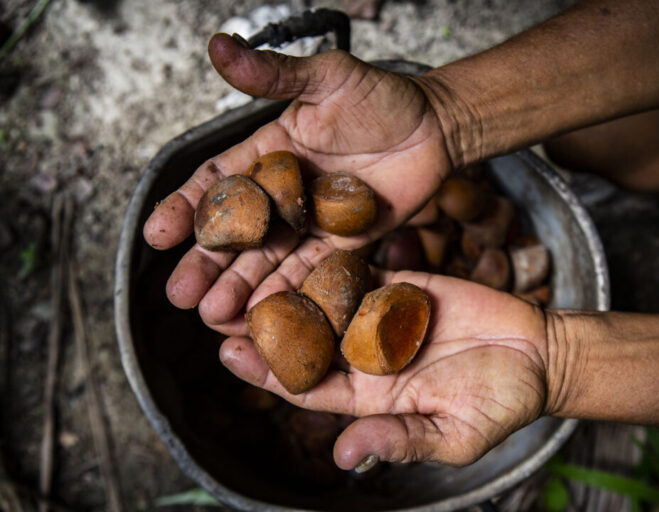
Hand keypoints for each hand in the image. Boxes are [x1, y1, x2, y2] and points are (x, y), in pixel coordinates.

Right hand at [143, 34, 451, 334]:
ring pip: (267, 260)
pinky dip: (286, 292)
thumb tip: (219, 45)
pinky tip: (261, 315)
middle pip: (237, 233)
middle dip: (206, 263)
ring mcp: (311, 223)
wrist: (436, 128)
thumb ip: (274, 74)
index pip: (219, 182)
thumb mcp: (328, 77)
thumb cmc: (384, 97)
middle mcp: (284, 193)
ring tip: (211, 314)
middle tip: (179, 293)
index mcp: (270, 153)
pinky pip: (309, 272)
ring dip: (239, 287)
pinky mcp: (342, 245)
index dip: (187, 207)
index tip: (157, 235)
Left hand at [219, 270, 550, 468]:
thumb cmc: (500, 402)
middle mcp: (365, 355)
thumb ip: (400, 439)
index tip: (230, 354)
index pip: (307, 384)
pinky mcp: (401, 284)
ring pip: (324, 300)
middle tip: (216, 305)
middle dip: (262, 325)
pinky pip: (361, 270)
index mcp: (370, 395)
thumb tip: (345, 458)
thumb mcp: (452, 432)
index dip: (267, 371)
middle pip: (304, 339)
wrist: (538, 354)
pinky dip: (331, 259)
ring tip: (244, 265)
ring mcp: (381, 317)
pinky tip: (297, 240)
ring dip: (286, 286)